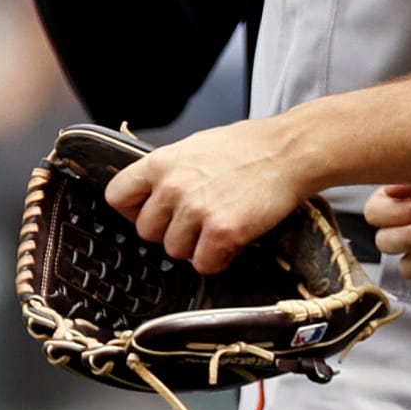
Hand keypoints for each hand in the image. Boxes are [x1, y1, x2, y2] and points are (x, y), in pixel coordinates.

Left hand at [104, 117, 312, 274]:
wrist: (293, 149)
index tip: (153, 212)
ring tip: (221, 226)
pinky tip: (234, 239)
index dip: (134, 210)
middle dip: (171, 231)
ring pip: (174, 250)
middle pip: (146, 231)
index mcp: (162, 162)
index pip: (117, 196)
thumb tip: (155, 193)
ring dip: (196, 246)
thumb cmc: (252, 146)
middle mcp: (173, 186)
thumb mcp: (198, 145)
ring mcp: (196, 210)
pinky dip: (219, 258)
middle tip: (199, 220)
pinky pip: (204, 264)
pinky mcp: (222, 231)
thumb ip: (171, 170)